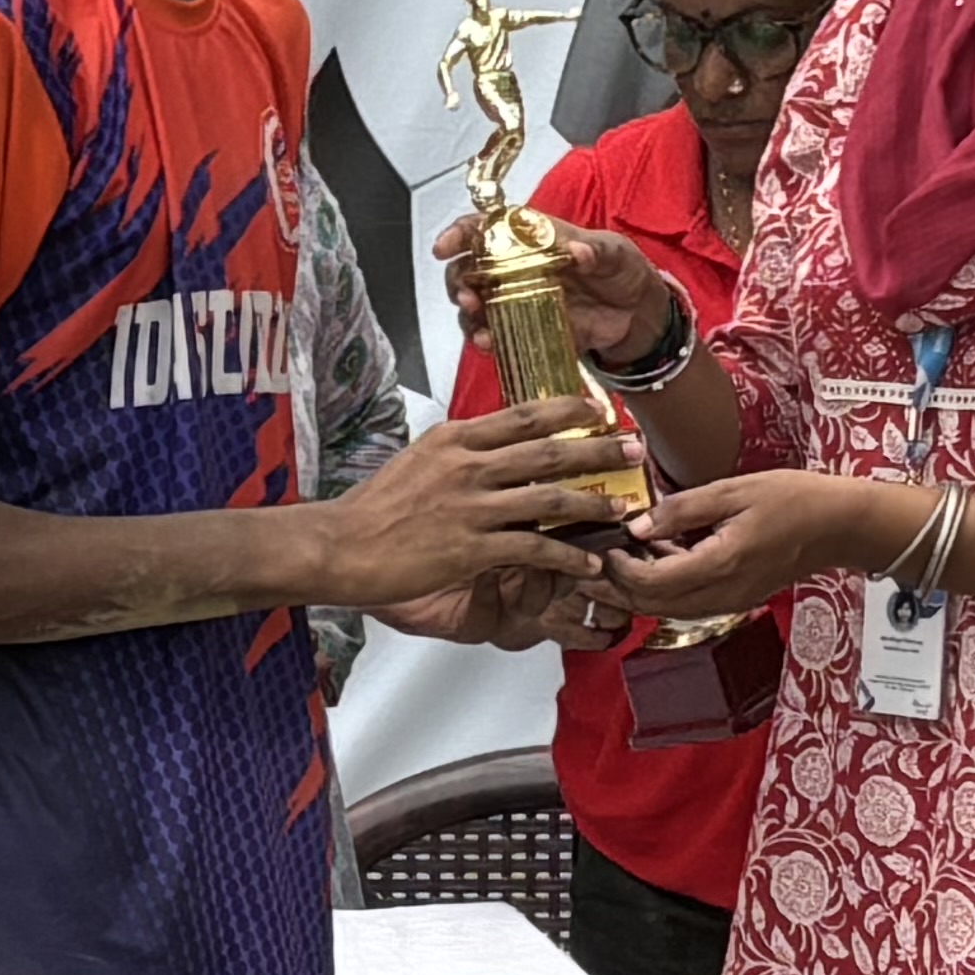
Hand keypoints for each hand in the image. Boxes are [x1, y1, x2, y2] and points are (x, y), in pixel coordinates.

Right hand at [311, 400, 639, 605]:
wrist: (339, 546)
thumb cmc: (373, 509)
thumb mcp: (418, 461)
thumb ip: (459, 453)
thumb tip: (493, 449)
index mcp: (455, 439)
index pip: (524, 414)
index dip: (569, 410)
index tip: (599, 409)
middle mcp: (467, 465)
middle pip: (549, 451)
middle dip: (600, 450)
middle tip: (634, 450)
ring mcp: (471, 507)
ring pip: (550, 499)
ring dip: (594, 504)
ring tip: (623, 509)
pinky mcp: (471, 549)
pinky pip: (534, 551)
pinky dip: (568, 558)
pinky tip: (589, 564)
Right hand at [431, 209, 687, 377]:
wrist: (639, 315)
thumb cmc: (623, 270)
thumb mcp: (615, 252)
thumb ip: (597, 251)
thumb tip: (578, 252)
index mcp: (531, 238)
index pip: (486, 227)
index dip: (460, 233)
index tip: (446, 246)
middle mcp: (515, 268)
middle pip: (469, 268)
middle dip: (458, 280)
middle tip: (467, 295)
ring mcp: (516, 301)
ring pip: (475, 305)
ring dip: (467, 314)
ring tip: (476, 322)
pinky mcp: (525, 330)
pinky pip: (495, 335)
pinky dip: (486, 340)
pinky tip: (488, 344)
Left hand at [608, 467, 910, 617]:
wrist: (839, 526)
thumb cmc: (793, 499)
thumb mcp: (734, 490)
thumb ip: (682, 509)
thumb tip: (636, 526)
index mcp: (720, 564)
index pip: (651, 582)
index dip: (619, 568)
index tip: (606, 543)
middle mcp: (722, 594)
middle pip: (652, 606)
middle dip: (618, 587)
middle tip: (597, 557)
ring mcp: (729, 603)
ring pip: (667, 610)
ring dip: (639, 590)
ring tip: (621, 555)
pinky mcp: (734, 600)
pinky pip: (687, 604)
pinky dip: (663, 588)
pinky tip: (657, 556)